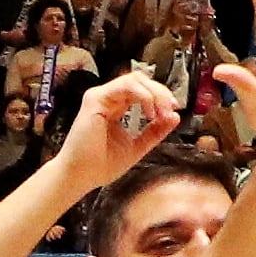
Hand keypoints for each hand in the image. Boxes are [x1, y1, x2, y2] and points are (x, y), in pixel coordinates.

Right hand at [44, 67, 182, 192]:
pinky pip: (125, 86)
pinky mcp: (95, 99)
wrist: (81, 177)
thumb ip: (156, 131)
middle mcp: (108, 99)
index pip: (142, 90)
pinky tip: (150, 112)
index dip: (161, 95)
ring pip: (135, 79)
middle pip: (140, 80)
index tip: (173, 110)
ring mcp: (101, 97)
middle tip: (171, 108)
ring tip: (162, 112)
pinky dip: (143, 96)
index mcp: (116, 108)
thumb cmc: (100, 165)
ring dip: (154, 93)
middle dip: (161, 92)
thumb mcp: (138, 146)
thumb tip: (174, 116)